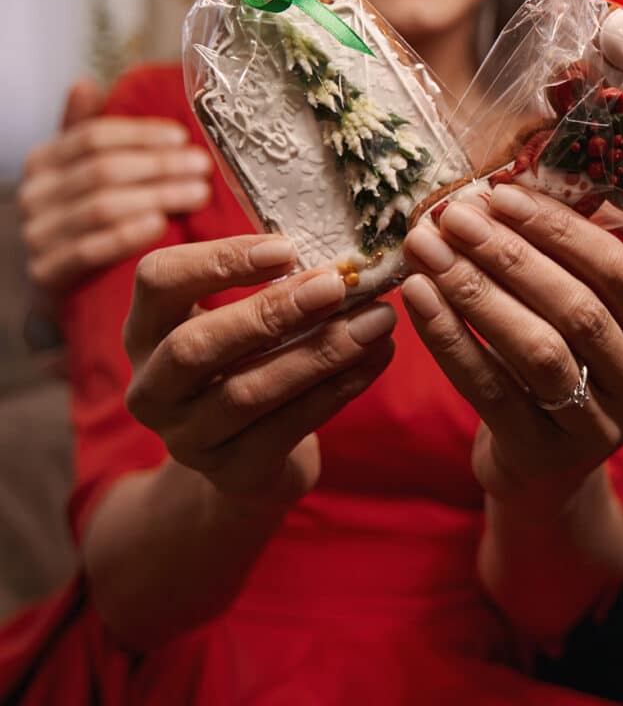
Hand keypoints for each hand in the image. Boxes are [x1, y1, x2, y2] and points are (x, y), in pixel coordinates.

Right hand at [17, 78, 213, 293]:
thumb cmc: (77, 217)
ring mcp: (39, 236)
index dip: (141, 135)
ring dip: (157, 197)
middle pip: (104, 171)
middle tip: (202, 166)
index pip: (93, 137)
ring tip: (199, 193)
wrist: (55, 284)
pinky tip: (160, 224)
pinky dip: (127, 235)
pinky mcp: (48, 274)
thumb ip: (82, 130)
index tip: (182, 136)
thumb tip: (85, 83)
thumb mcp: (77, 171)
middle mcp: (35, 196)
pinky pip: (90, 250)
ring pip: (102, 207)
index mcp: (43, 163)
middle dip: (159, 165)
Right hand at [122, 235, 395, 506]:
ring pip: (246, 393)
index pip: (158, 279)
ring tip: (376, 322)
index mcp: (146, 329)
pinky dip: (338, 388)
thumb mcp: (243, 320)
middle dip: (272, 311)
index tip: (286, 249)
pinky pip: (287, 428)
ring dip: (320, 352)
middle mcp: (151, 387)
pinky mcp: (231, 472)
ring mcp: (186, 437)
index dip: (218, 260)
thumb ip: (274, 283)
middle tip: (336, 285)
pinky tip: (377, 357)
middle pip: (195, 345)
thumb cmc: (254, 361)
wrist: (254, 457)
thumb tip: (343, 252)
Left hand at [401, 186, 622, 515]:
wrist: (541, 469)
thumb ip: (558, 268)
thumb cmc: (559, 371)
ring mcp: (598, 431)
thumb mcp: (577, 323)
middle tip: (457, 217)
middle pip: (578, 308)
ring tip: (429, 249)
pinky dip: (450, 338)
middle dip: (510, 255)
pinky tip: (418, 298)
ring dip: (477, 291)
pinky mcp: (542, 457)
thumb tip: (492, 195)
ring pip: (537, 349)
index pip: (621, 273)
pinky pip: (489, 389)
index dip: (562, 230)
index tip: (502, 195)